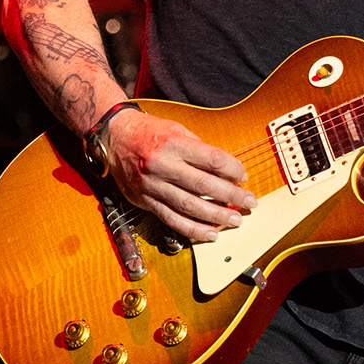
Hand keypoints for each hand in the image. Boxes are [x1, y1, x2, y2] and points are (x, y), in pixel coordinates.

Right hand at [99, 110, 257, 242]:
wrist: (114, 137)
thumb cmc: (149, 132)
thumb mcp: (176, 129)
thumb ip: (199, 149)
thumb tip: (226, 171)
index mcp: (174, 143)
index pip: (212, 159)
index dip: (232, 169)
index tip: (243, 176)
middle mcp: (162, 165)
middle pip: (204, 185)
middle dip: (231, 196)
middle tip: (249, 202)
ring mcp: (152, 185)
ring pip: (189, 206)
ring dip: (216, 216)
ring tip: (235, 220)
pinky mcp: (145, 201)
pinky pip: (172, 219)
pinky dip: (193, 229)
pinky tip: (210, 233)